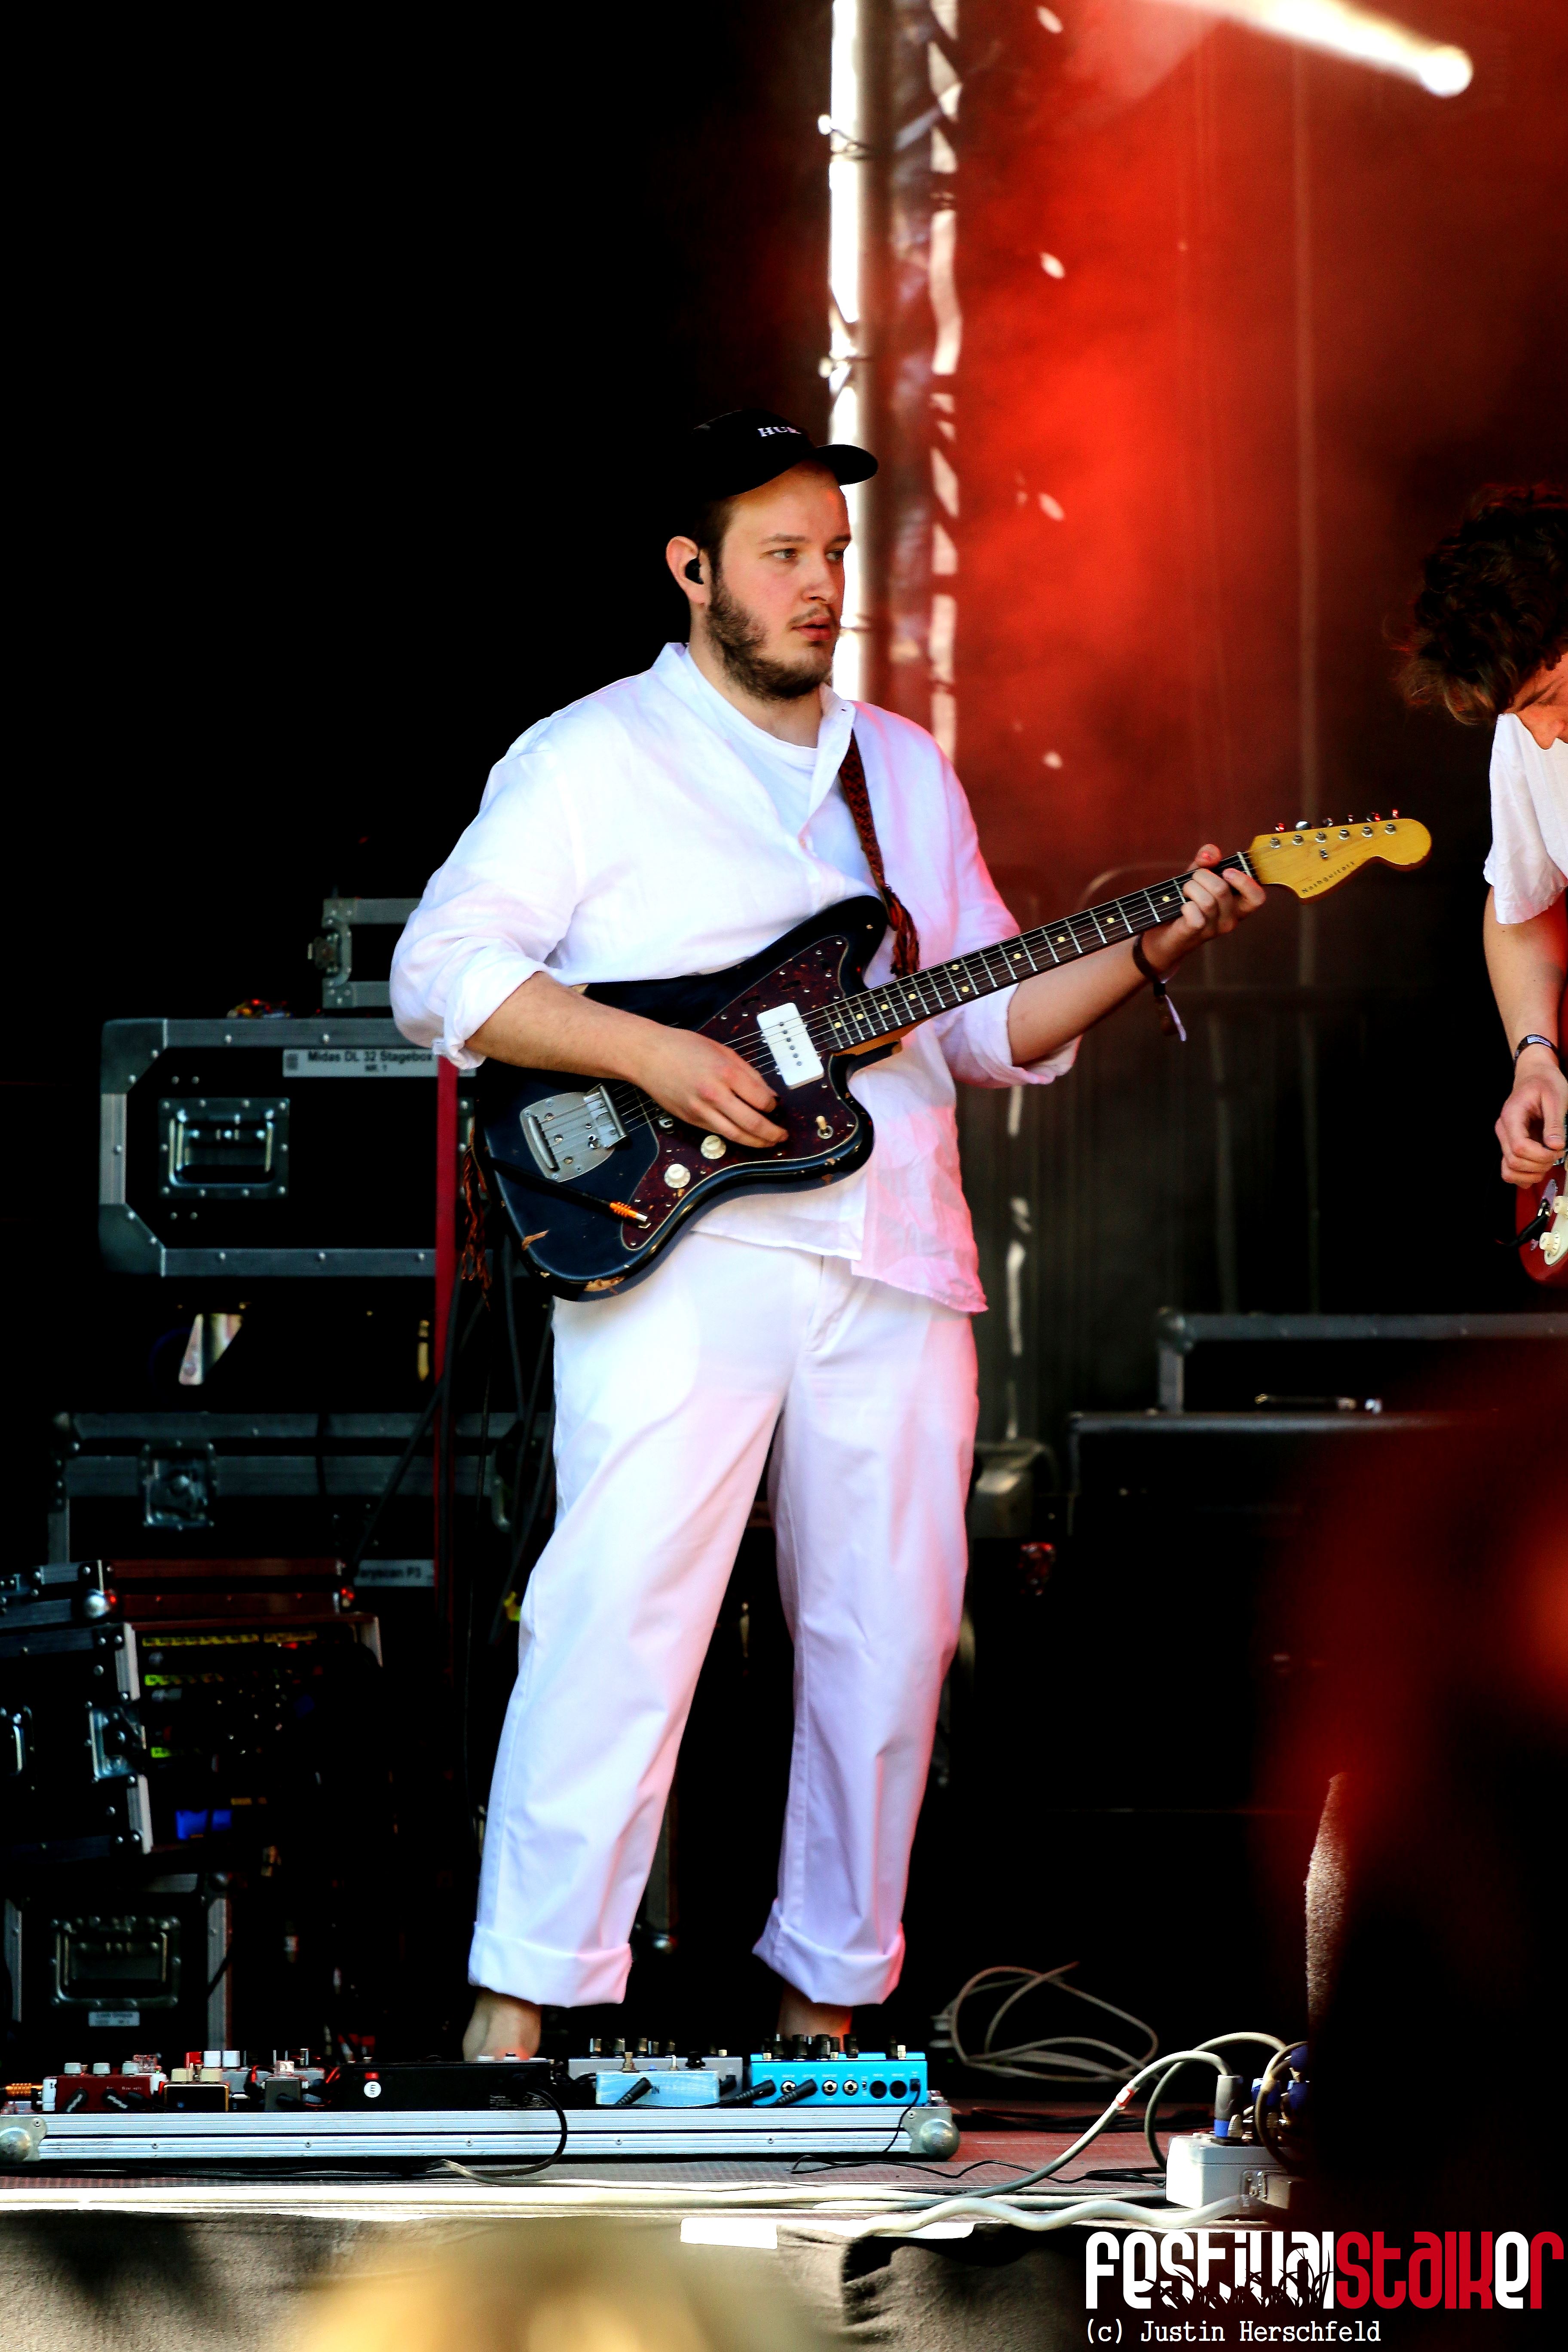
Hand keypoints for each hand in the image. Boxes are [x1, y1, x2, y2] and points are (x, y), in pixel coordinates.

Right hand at [629, 1022, 787, 1147]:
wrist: (648, 1056)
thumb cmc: (684, 1048)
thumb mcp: (723, 1051)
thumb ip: (749, 1073)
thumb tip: (769, 1095)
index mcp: (726, 1072)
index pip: (761, 1100)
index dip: (774, 1106)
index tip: (775, 1106)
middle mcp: (715, 1094)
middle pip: (752, 1123)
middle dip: (772, 1133)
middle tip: (782, 1136)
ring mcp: (701, 1110)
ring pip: (736, 1135)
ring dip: (757, 1142)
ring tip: (769, 1143)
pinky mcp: (691, 1120)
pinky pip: (719, 1133)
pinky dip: (735, 1137)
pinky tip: (745, 1136)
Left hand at [1141, 844, 1267, 975]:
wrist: (1165, 930)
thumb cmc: (1187, 899)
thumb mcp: (1199, 874)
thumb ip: (1207, 858)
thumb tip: (1211, 855)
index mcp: (1237, 905)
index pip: (1257, 898)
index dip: (1244, 881)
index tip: (1226, 871)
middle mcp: (1230, 919)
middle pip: (1222, 890)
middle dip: (1201, 876)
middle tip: (1192, 880)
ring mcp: (1214, 929)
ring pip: (1207, 900)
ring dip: (1190, 888)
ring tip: (1185, 891)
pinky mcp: (1196, 933)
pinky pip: (1195, 913)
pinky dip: (1185, 905)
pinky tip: (1182, 907)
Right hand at [1496, 1045, 1567, 1185]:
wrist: (1534, 1076)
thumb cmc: (1545, 1083)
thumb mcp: (1556, 1098)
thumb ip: (1555, 1123)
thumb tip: (1555, 1146)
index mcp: (1512, 1116)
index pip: (1519, 1147)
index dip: (1540, 1155)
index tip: (1558, 1151)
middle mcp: (1504, 1130)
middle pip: (1514, 1161)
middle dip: (1540, 1164)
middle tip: (1557, 1155)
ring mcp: (1505, 1139)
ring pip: (1509, 1171)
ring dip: (1531, 1174)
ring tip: (1548, 1163)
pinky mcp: (1511, 1145)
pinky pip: (1510, 1170)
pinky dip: (1525, 1175)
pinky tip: (1539, 1168)